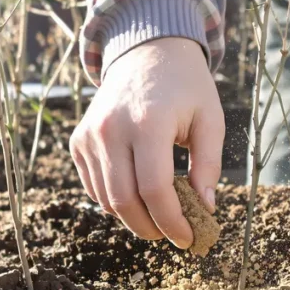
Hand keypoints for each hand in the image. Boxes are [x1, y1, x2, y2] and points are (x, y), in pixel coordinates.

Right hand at [69, 37, 223, 248]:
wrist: (147, 51)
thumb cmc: (186, 87)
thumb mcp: (210, 119)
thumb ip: (209, 165)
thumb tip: (205, 210)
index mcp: (148, 122)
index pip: (155, 189)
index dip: (172, 222)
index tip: (189, 238)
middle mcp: (111, 129)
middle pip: (125, 201)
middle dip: (151, 228)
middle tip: (173, 235)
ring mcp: (89, 135)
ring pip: (106, 200)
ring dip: (133, 219)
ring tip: (159, 217)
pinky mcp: (78, 140)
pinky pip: (94, 187)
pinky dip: (114, 202)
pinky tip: (138, 196)